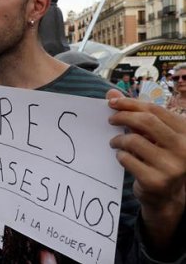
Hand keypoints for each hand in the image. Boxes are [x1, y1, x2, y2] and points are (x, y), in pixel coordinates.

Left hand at [107, 89, 185, 248]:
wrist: (165, 195)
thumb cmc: (157, 158)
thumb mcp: (151, 135)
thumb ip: (134, 114)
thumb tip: (110, 93)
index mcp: (185, 132)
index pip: (154, 110)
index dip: (131, 103)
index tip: (112, 102)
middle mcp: (183, 148)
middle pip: (146, 122)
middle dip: (123, 117)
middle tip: (110, 120)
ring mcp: (171, 166)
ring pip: (134, 141)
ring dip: (118, 139)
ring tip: (115, 142)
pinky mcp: (156, 181)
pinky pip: (127, 159)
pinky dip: (120, 155)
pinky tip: (121, 156)